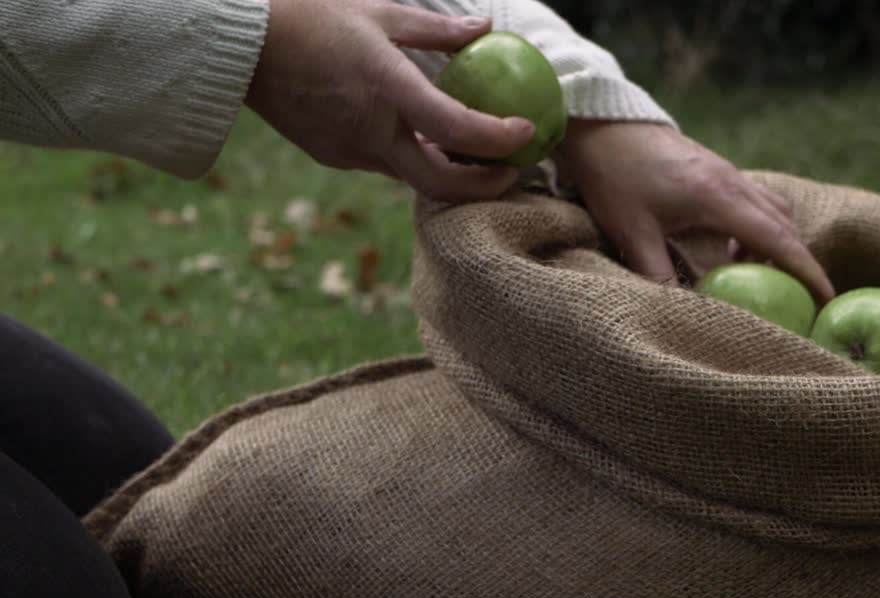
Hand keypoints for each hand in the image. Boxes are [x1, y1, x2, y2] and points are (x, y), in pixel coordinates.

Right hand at [245, 0, 534, 201]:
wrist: (241, 46)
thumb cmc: (310, 17)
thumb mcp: (378, 12)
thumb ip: (436, 28)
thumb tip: (485, 27)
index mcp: (385, 88)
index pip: (453, 128)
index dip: (496, 139)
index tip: (525, 134)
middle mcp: (369, 130)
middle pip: (440, 183)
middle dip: (484, 185)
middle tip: (513, 169)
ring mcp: (349, 150)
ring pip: (413, 176)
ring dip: (450, 171)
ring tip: (479, 153)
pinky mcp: (334, 156)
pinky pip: (386, 165)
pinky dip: (414, 158)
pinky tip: (428, 139)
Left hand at [553, 120, 834, 302]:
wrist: (601, 124)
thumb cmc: (614, 176)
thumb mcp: (631, 232)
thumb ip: (656, 274)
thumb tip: (677, 314)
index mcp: (719, 197)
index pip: (778, 239)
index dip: (806, 271)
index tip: (827, 297)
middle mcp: (733, 182)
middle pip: (785, 226)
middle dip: (800, 262)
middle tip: (805, 298)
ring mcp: (727, 173)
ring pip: (774, 211)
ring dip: (778, 243)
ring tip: (763, 277)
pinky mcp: (716, 170)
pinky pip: (756, 201)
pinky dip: (759, 227)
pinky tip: (732, 250)